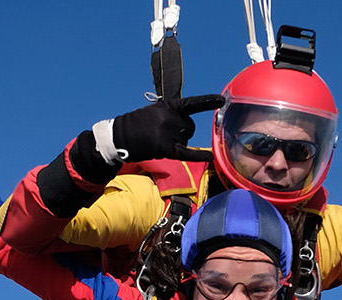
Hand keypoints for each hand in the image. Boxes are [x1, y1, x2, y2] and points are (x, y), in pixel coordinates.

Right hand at [102, 94, 222, 162]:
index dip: (207, 102)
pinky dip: (199, 156)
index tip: (221, 100)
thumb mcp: (155, 111)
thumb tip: (186, 126)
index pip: (192, 104)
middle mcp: (171, 118)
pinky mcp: (166, 148)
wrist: (120, 137)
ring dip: (178, 142)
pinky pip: (187, 153)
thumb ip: (172, 114)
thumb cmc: (137, 124)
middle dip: (181, 131)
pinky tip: (210, 157)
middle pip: (190, 127)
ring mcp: (169, 132)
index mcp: (169, 106)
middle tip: (161, 133)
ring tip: (159, 140)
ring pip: (187, 139)